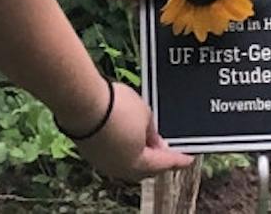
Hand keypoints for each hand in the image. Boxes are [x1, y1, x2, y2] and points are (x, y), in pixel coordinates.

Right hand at [64, 82, 191, 179]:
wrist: (82, 103)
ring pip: (129, 164)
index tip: (188, 158)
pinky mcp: (92, 153)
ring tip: (150, 141)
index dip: (179, 159)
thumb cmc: (115, 107)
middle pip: (147, 169)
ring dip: (142, 155)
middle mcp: (120, 168)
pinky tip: (130, 138)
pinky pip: (115, 156)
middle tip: (169, 149)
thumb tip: (154, 140)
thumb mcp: (146, 114)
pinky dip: (127, 150)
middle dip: (159, 159)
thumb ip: (154, 131)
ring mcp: (104, 162)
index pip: (165, 163)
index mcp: (138, 163)